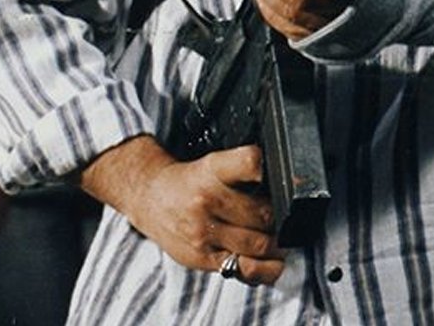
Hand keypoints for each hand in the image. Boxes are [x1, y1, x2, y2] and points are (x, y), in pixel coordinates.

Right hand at [80, 135, 283, 284]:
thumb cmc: (189, 182)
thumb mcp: (215, 163)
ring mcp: (203, 232)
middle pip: (264, 213)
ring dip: (275, 243)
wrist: (150, 200)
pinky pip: (242, 269)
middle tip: (283, 217)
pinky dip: (263, 267)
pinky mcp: (202, 258)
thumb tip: (283, 188)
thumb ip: (246, 170)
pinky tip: (268, 261)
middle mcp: (207, 200)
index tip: (283, 177)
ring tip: (276, 237)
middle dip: (280, 218)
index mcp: (213, 169)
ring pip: (258, 244)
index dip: (269, 170)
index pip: (249, 162)